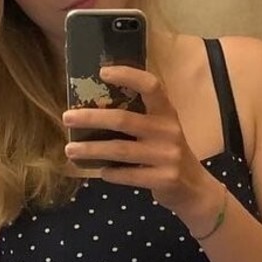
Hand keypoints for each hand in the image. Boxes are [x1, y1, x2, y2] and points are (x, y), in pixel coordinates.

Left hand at [62, 66, 222, 226]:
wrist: (195, 189)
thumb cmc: (168, 154)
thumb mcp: (161, 130)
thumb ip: (139, 119)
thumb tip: (93, 110)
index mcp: (167, 113)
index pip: (151, 86)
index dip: (128, 75)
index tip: (102, 72)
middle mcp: (168, 130)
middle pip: (124, 119)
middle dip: (91, 118)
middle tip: (66, 117)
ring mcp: (167, 156)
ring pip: (120, 150)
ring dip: (91, 149)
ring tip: (70, 149)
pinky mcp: (163, 179)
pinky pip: (128, 175)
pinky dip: (111, 173)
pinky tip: (100, 172)